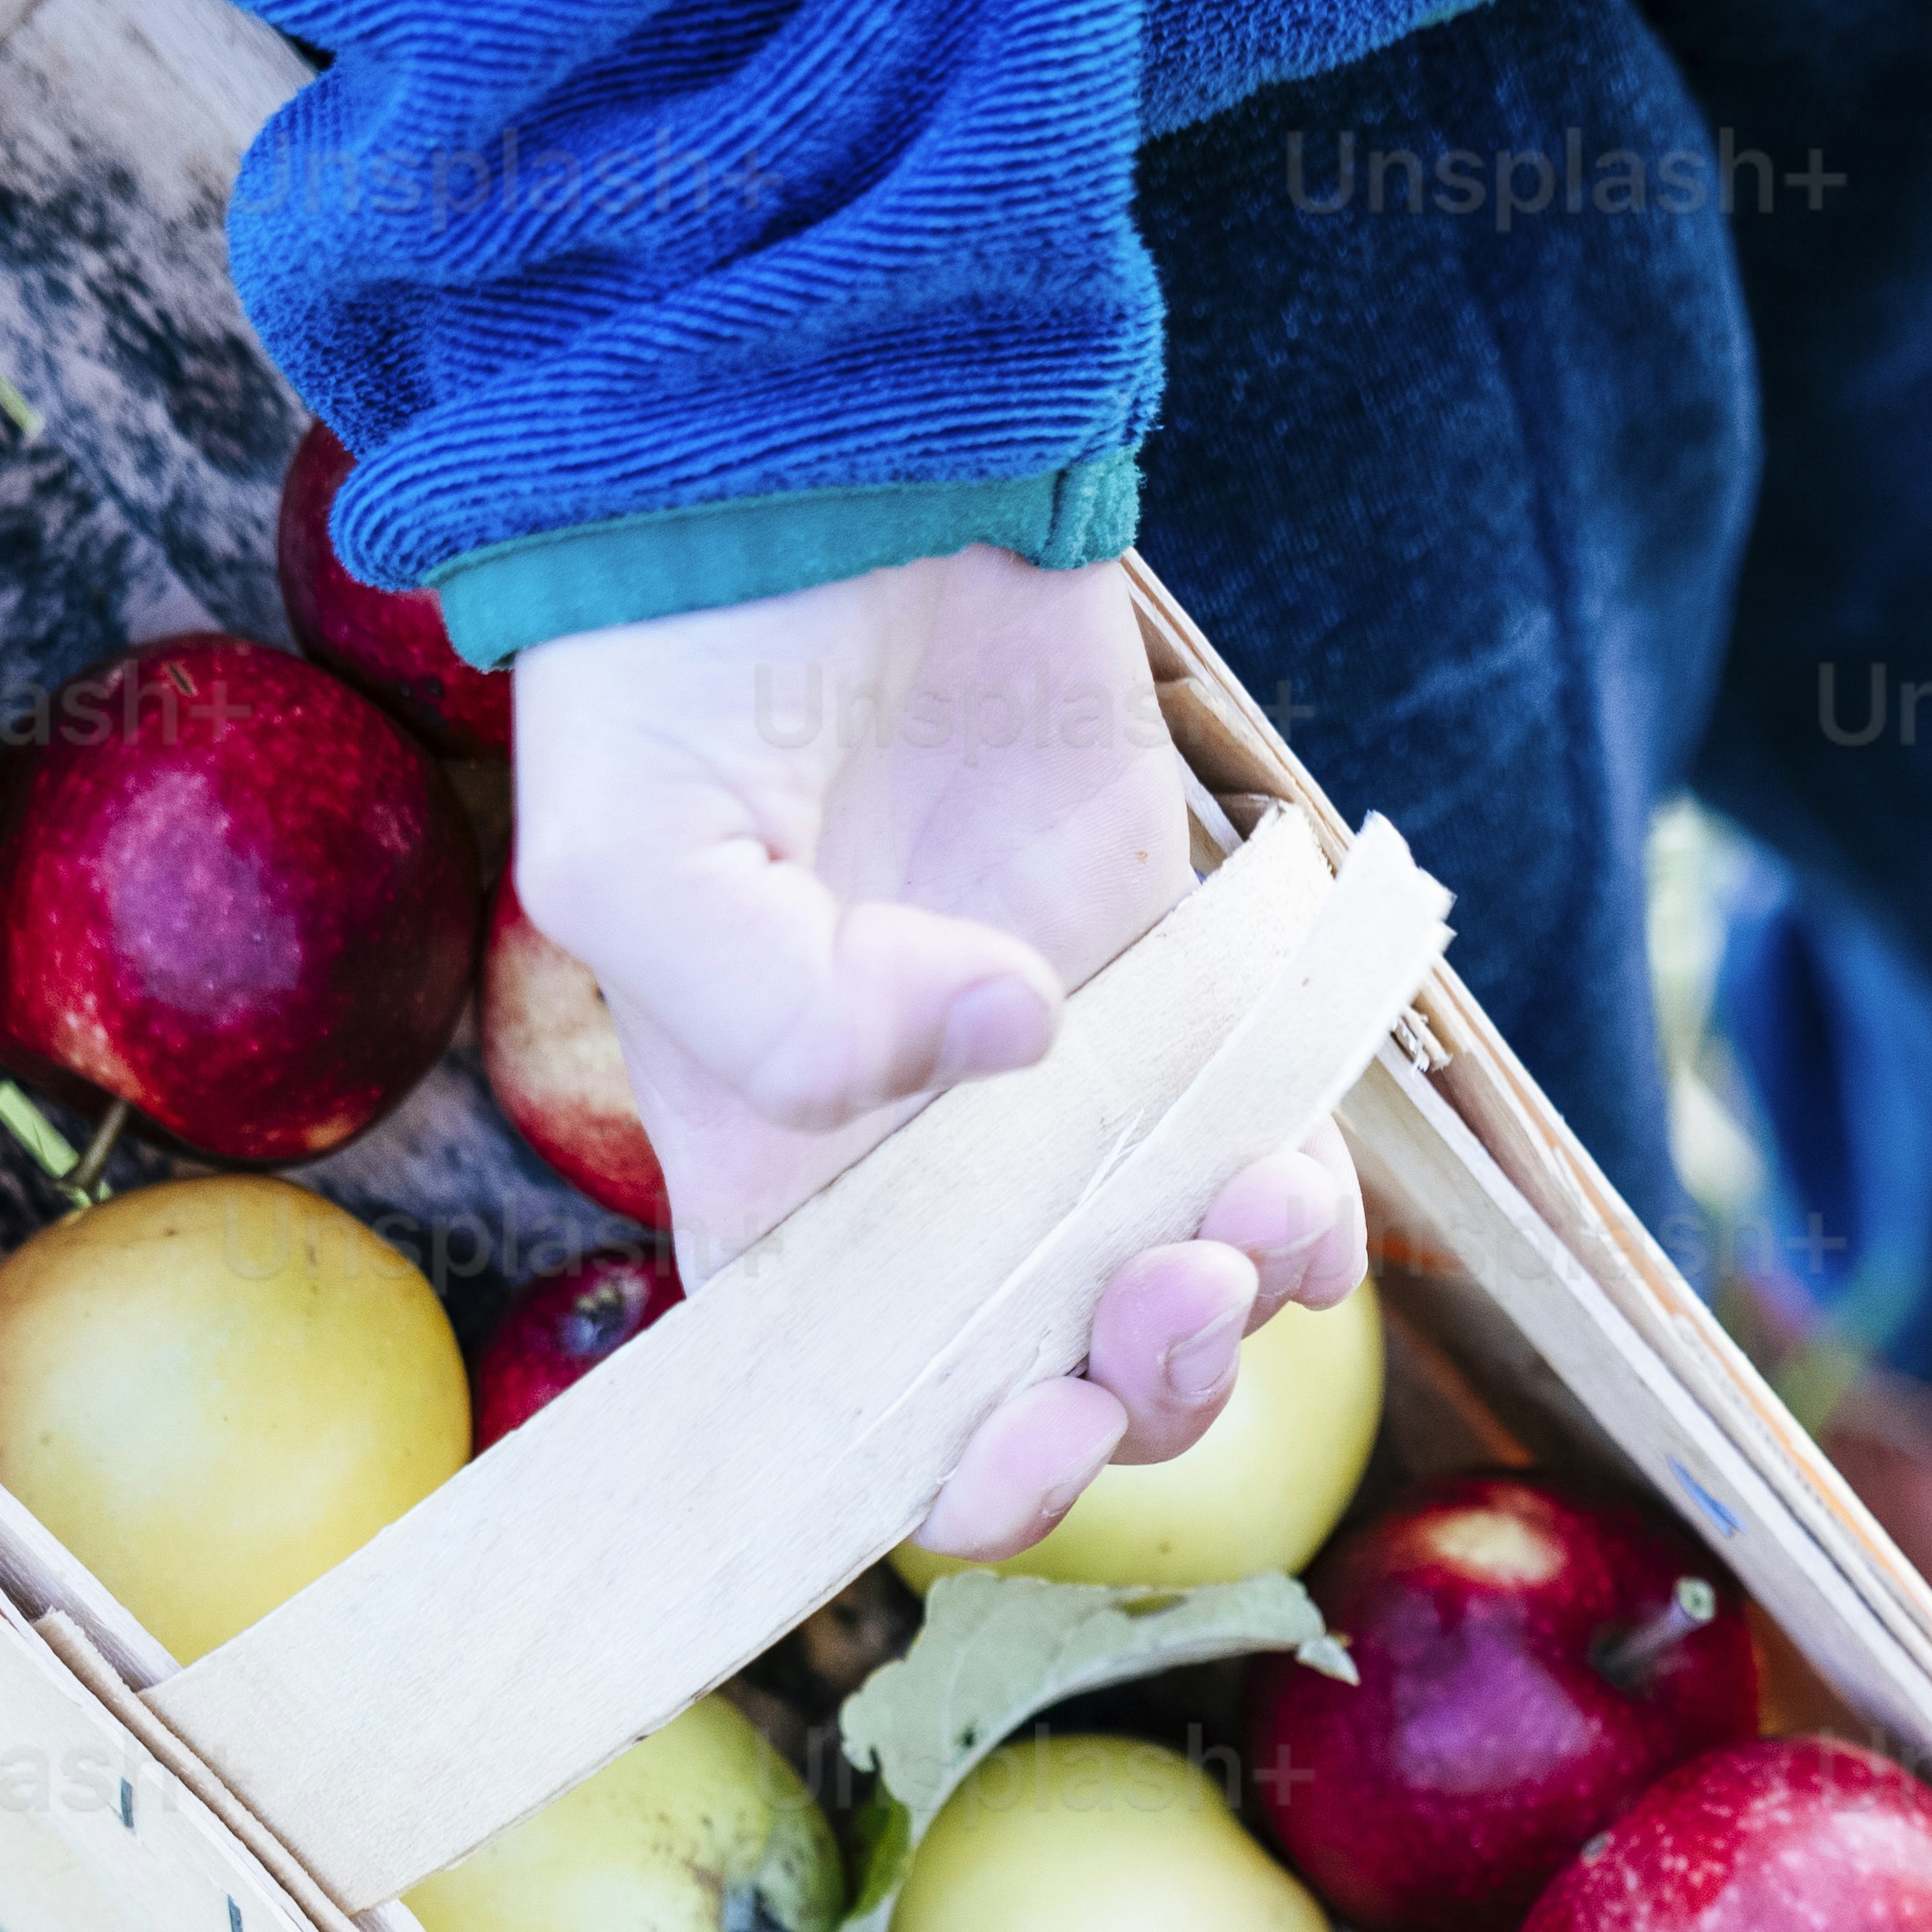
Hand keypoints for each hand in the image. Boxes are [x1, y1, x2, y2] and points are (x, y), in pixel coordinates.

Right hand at [507, 547, 1365, 1558]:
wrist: (826, 460)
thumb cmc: (676, 660)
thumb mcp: (630, 845)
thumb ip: (767, 1007)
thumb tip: (1006, 1042)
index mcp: (769, 1180)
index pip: (847, 1405)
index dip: (947, 1470)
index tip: (1026, 1427)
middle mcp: (917, 1173)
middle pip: (1031, 1389)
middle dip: (1120, 1404)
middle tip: (1160, 1297)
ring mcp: (1055, 1097)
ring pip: (1160, 1311)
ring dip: (1223, 1326)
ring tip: (1246, 1224)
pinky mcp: (1174, 1002)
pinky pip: (1258, 1171)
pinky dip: (1301, 1221)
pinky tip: (1296, 1180)